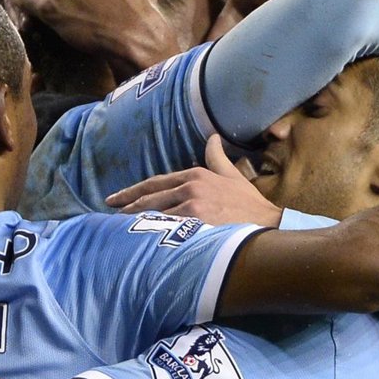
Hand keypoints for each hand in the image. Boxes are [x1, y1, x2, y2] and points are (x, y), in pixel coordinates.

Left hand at [105, 135, 282, 225]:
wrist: (268, 224)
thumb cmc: (249, 204)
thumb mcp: (232, 175)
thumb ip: (217, 157)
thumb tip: (212, 137)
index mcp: (195, 175)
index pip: (154, 183)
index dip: (131, 191)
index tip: (114, 198)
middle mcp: (189, 187)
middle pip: (148, 198)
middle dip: (126, 206)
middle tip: (109, 214)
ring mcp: (191, 205)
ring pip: (153, 214)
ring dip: (133, 222)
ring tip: (117, 231)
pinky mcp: (195, 222)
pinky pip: (164, 228)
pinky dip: (148, 233)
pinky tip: (135, 241)